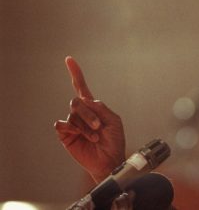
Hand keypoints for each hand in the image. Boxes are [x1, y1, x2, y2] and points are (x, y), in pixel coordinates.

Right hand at [54, 56, 125, 182]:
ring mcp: (73, 123)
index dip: (76, 74)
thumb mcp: (114, 121)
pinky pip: (62, 124)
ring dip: (85, 126)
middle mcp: (81, 113)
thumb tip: (86, 100)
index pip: (81, 87)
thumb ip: (101, 108)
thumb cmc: (114, 142)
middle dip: (89, 114)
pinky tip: (81, 137)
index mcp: (93, 108)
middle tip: (98, 127)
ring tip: (95, 137)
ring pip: (72, 114)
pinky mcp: (66, 134)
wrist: (109, 160)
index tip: (69, 59)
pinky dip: (74, 129)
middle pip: (77, 101)